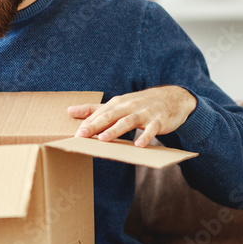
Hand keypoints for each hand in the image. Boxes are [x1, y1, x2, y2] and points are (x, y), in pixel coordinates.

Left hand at [68, 86, 196, 146]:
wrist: (173, 98)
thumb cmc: (140, 104)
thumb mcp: (117, 104)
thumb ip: (94, 109)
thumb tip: (69, 111)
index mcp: (117, 103)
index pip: (100, 113)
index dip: (88, 123)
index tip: (76, 134)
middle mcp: (129, 107)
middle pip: (110, 116)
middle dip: (96, 125)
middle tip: (83, 135)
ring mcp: (145, 113)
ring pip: (128, 122)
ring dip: (116, 130)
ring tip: (103, 139)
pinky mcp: (159, 121)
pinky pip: (152, 130)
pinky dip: (145, 137)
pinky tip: (138, 145)